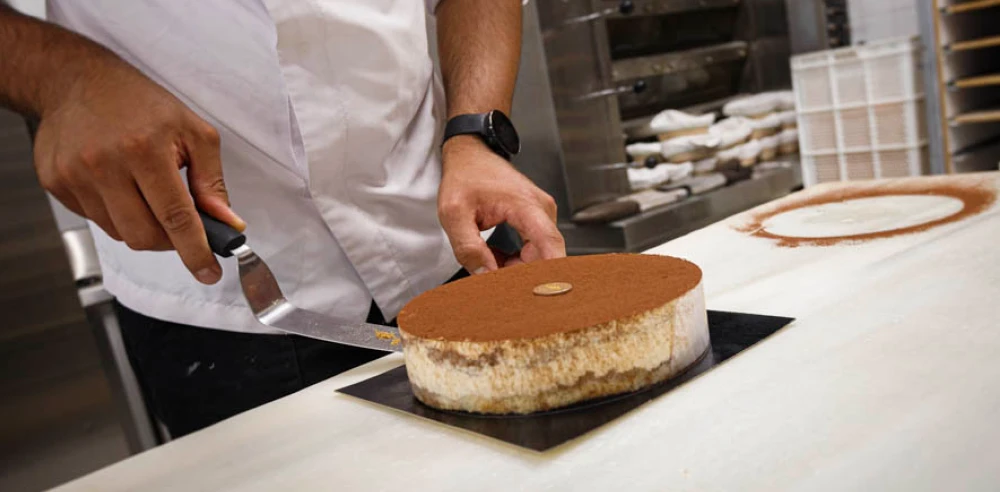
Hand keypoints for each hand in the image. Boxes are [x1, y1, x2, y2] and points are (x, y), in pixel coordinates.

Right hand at [32, 59, 242, 283]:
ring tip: (145, 192)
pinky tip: (119, 185)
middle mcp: (105, 164)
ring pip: (120, 233)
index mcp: (145, 149)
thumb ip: (212, 182)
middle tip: (180, 226)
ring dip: (143, 225)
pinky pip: (96, 220)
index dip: (195, 251)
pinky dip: (116, 214)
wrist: (78, 81)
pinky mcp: (56, 183)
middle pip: (144, 236)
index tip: (209, 272)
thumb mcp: (193, 132)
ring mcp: (75, 176)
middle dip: (170, 241)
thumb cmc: (141, 104)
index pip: (175, 217)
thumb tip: (228, 224)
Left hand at [438, 136, 564, 272]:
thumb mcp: (454, 214)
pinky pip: (534, 251)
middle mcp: (542, 211)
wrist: (470, 155)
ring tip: (489, 265)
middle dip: (523, 277)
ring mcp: (541, 216)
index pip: (551, 247)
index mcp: (527, 206)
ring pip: (539, 258)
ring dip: (516, 270)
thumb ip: (468, 248)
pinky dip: (516, 262)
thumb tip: (485, 276)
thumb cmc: (465, 176)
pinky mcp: (536, 221)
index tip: (540, 294)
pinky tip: (496, 257)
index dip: (550, 275)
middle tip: (495, 285)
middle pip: (545, 258)